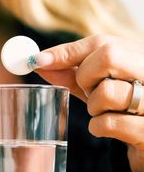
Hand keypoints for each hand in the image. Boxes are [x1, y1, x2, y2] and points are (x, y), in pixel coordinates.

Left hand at [34, 34, 143, 171]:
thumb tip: (39, 61)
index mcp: (140, 57)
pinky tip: (110, 129)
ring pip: (106, 92)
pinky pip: (108, 123)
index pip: (102, 42)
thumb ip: (72, 73)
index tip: (38, 61)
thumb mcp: (98, 86)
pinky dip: (98, 127)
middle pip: (109, 55)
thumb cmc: (121, 108)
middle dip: (86, 77)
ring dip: (93, 107)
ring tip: (105, 111)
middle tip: (88, 91)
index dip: (66, 51)